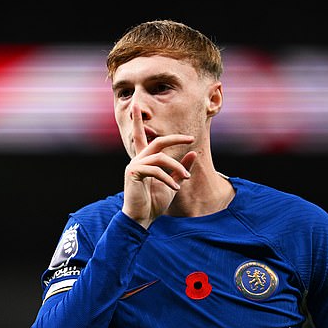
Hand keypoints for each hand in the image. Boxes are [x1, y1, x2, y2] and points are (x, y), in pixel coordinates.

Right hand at [122, 105, 196, 228]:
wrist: (142, 218)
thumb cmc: (155, 202)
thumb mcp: (173, 183)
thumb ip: (181, 168)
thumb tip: (193, 153)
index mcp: (145, 160)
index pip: (141, 136)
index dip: (140, 121)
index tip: (143, 109)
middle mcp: (138, 159)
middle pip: (157, 141)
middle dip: (174, 138)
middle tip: (190, 138)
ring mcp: (134, 166)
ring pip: (160, 157)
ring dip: (176, 167)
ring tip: (185, 178)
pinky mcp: (134, 174)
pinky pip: (155, 170)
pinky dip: (168, 178)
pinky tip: (176, 188)